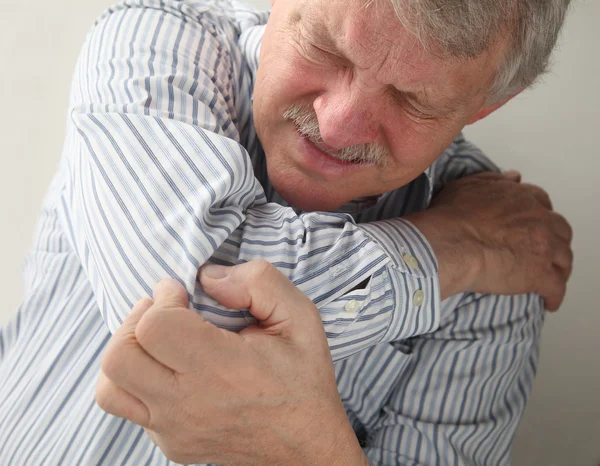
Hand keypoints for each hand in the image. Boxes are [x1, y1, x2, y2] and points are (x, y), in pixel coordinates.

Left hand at [95, 261, 368, 465]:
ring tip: (160, 341)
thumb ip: (258, 282)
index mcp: (222, 369)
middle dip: (136, 321)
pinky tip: (172, 370)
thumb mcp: (300, 316)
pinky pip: (131, 409)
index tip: (183, 293)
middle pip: (120, 356)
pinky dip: (139, 382)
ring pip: (110, 388)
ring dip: (128, 354)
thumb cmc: (302, 378)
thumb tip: (208, 278)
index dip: (163, 298)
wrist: (308, 446)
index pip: (153, 328)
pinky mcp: (172, 445)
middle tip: (167, 312)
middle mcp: (189, 405)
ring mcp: (175, 430)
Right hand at [407, 171, 572, 309]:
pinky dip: (554, 295)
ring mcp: (543, 247)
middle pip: (560, 230)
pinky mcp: (540, 274)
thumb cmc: (452, 216)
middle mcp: (539, 219)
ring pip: (564, 258)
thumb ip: (494, 180)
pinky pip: (556, 288)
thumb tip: (513, 177)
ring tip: (551, 276)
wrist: (451, 243)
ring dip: (560, 267)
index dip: (538, 214)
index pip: (541, 203)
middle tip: (543, 249)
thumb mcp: (468, 185)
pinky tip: (548, 302)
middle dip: (555, 239)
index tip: (532, 223)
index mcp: (522, 198)